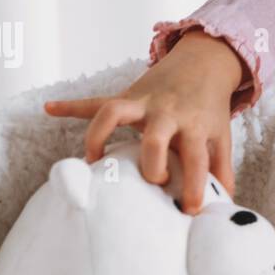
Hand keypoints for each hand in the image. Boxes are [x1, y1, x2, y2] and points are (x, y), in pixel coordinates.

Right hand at [43, 30, 245, 212]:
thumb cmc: (209, 110)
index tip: (190, 210)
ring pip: (114, 112)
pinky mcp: (127, 96)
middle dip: (151, 164)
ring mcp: (143, 103)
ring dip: (98, 135)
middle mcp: (167, 114)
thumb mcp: (221, 137)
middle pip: (154, 138)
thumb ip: (221, 170)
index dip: (195, 186)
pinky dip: (71, 105)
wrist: (203, 64)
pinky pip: (94, 100)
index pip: (197, 159)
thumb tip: (224, 205)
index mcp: (194, 126)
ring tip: (92, 161)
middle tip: (151, 182)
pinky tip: (49, 108)